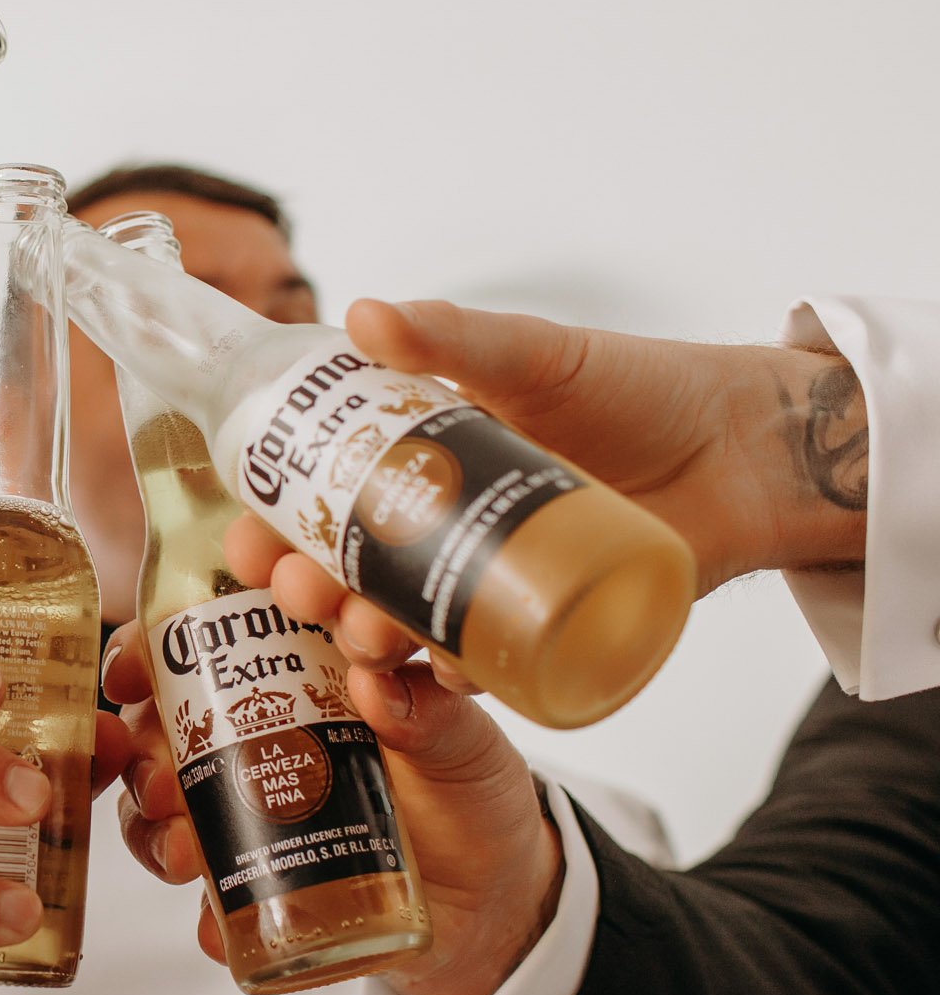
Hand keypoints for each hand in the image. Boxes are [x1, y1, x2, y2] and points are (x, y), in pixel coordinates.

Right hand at [105, 632, 560, 994]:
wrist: (497, 905)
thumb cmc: (474, 796)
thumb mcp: (466, 743)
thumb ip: (432, 709)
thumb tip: (377, 683)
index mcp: (293, 678)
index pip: (204, 640)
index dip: (157, 640)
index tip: (141, 655)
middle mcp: (252, 739)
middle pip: (159, 724)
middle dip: (140, 744)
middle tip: (161, 771)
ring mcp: (247, 814)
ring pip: (160, 808)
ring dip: (152, 826)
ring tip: (185, 852)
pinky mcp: (259, 886)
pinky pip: (207, 901)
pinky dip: (203, 914)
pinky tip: (214, 925)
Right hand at [233, 298, 868, 680]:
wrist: (747, 447)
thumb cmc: (638, 389)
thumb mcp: (535, 355)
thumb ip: (451, 335)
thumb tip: (361, 316)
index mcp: (420, 461)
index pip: (321, 498)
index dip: (273, 523)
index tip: (247, 536)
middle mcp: (443, 527)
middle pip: (347, 570)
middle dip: (306, 588)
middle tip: (298, 585)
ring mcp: (491, 581)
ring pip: (402, 623)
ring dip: (365, 637)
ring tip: (364, 628)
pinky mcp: (545, 629)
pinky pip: (483, 668)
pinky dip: (451, 678)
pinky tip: (435, 673)